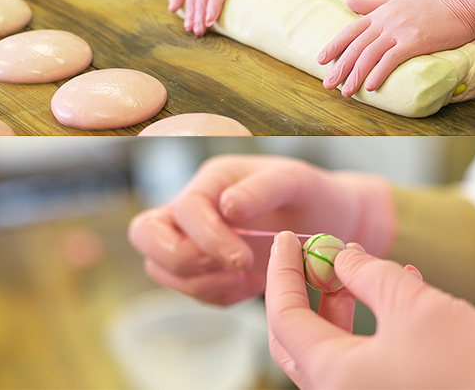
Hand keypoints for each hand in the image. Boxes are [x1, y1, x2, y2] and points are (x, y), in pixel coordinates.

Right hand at [128, 155, 394, 304]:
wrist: (329, 222)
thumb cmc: (312, 194)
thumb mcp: (297, 181)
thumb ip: (264, 188)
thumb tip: (228, 206)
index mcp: (212, 180)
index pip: (184, 209)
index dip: (207, 237)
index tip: (243, 259)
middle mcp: (194, 207)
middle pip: (145, 235)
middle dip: (181, 261)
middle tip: (232, 268)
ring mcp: (194, 238)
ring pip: (161, 269)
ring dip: (201, 283)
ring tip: (247, 277)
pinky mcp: (205, 267)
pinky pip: (193, 290)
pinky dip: (219, 295)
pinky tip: (252, 284)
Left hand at [266, 231, 474, 388]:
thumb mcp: (417, 306)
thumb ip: (369, 275)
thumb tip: (341, 255)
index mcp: (333, 376)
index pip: (285, 316)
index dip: (281, 271)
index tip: (286, 238)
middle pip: (298, 336)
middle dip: (306, 288)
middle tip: (318, 251)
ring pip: (331, 348)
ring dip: (339, 304)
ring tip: (360, 266)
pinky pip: (361, 360)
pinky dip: (367, 324)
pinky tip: (396, 293)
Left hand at [318, 0, 474, 96]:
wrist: (461, 4)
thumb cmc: (431, 5)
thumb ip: (372, 3)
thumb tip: (348, 1)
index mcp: (380, 13)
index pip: (351, 30)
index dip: (334, 45)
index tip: (321, 60)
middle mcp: (385, 21)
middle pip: (356, 46)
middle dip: (340, 67)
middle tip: (328, 84)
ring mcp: (399, 31)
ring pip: (370, 55)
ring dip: (355, 75)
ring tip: (346, 92)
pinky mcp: (414, 42)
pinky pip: (391, 60)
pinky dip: (379, 74)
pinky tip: (370, 87)